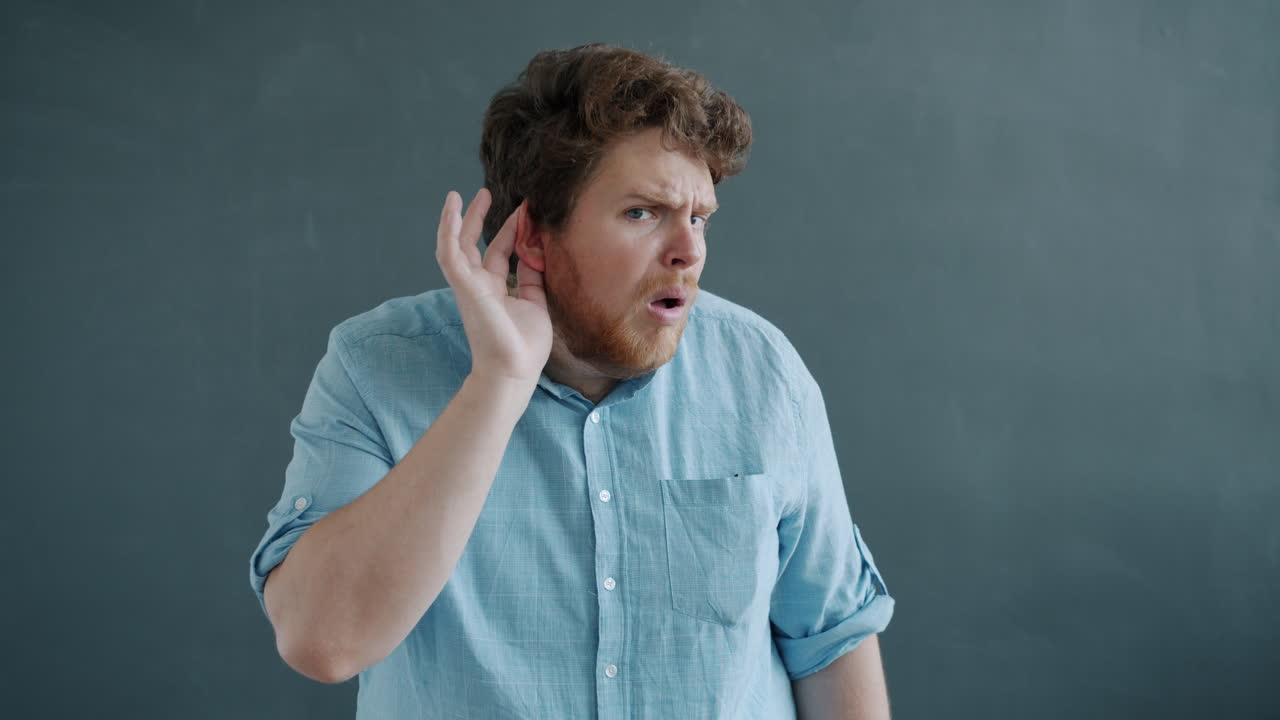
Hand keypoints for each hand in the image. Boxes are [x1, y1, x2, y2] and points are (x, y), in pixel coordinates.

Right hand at [435, 188, 551, 384]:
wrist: (513, 370)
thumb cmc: (524, 346)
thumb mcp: (535, 303)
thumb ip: (533, 278)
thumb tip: (537, 252)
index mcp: (497, 291)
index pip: (501, 254)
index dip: (511, 231)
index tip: (525, 211)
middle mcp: (480, 286)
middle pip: (476, 245)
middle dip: (481, 219)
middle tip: (487, 193)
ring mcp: (470, 285)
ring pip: (458, 245)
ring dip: (461, 219)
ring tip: (463, 195)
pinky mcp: (464, 286)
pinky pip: (450, 253)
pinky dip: (449, 230)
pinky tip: (452, 210)